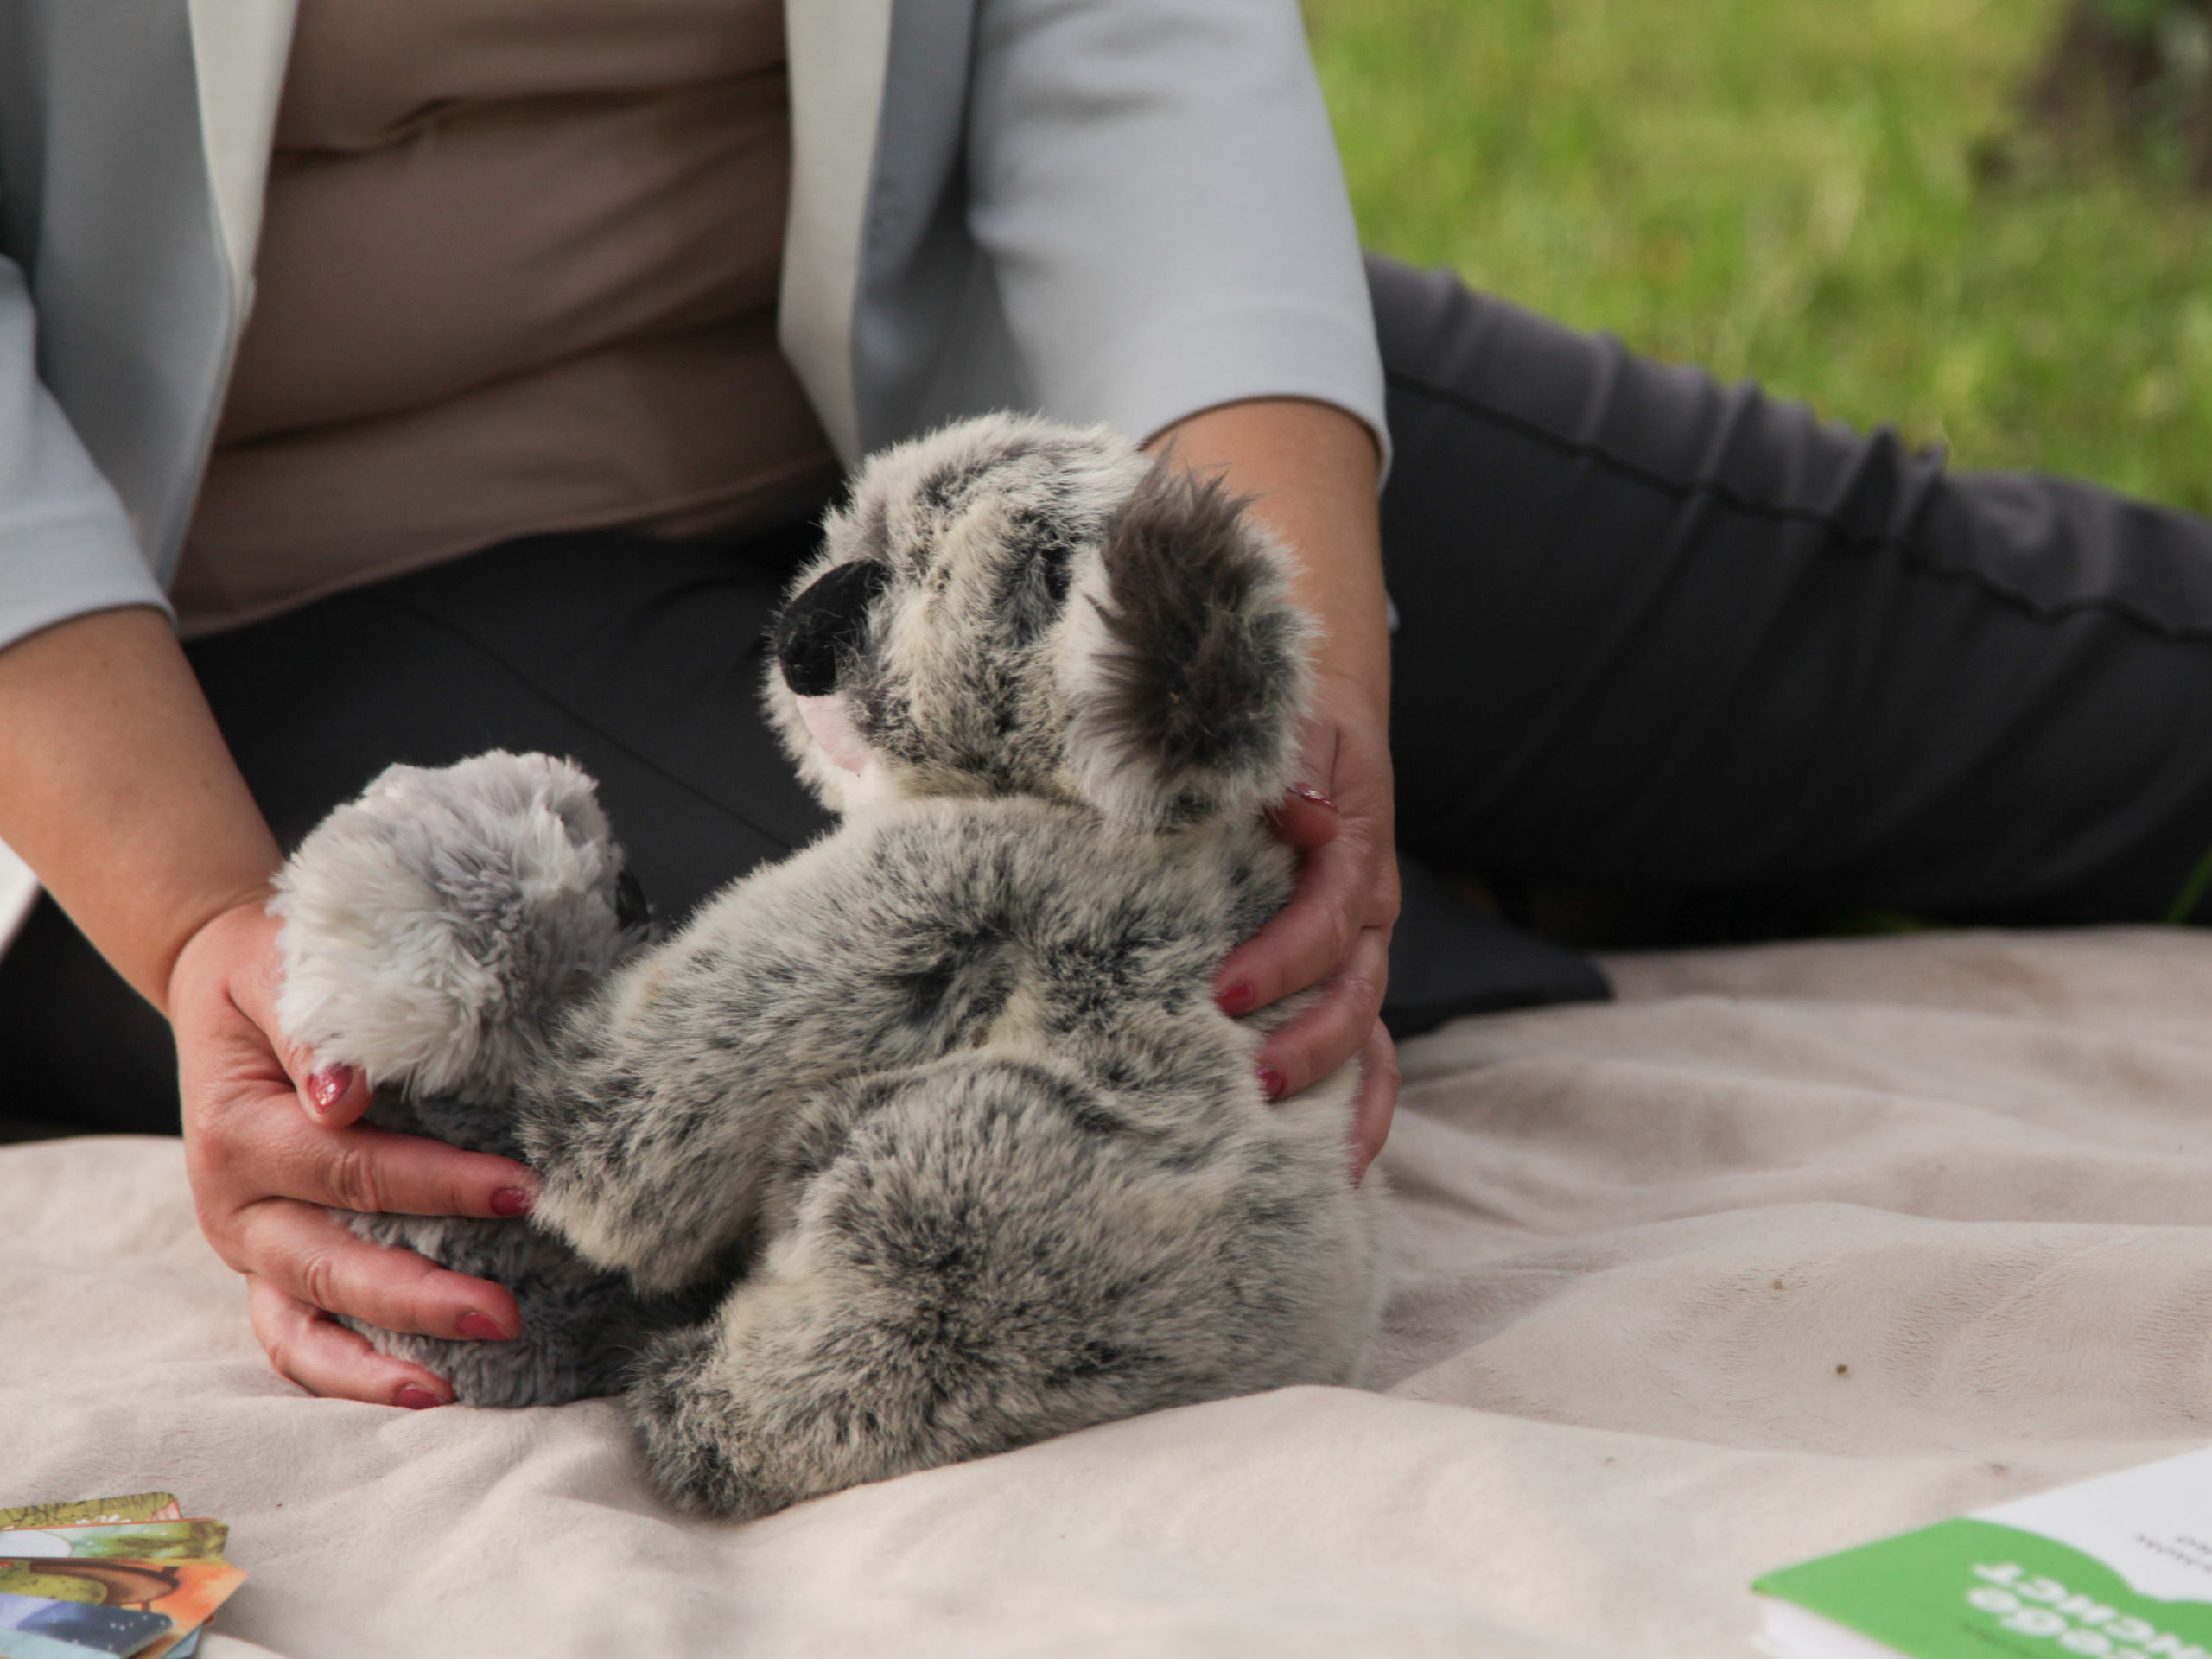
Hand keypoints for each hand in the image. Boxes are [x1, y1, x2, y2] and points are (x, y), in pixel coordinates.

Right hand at [170, 898, 538, 1406]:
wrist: (233, 989)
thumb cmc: (278, 972)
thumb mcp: (286, 970)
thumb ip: (316, 1028)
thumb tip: (342, 1094)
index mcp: (238, 1132)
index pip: (350, 1169)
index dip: (436, 1185)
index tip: (520, 1190)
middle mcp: (235, 1205)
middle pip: (333, 1262)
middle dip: (423, 1295)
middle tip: (510, 1312)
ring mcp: (251, 1247)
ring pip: (309, 1322)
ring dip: (389, 1353)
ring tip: (467, 1380)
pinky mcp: (268, 1270)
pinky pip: (295, 1341)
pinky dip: (350, 1373)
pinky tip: (423, 1392)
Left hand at [1145, 397, 1402, 1178]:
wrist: (1309, 709)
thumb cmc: (1276, 717)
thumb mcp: (1279, 720)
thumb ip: (1275, 759)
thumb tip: (1287, 808)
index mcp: (1346, 842)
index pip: (1331, 912)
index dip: (1286, 955)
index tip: (1226, 989)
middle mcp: (1363, 904)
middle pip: (1358, 987)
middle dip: (1313, 1042)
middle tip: (1253, 1081)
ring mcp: (1356, 944)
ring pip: (1369, 1027)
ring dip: (1342, 1091)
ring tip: (1301, 1155)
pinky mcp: (1336, 971)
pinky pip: (1364, 1046)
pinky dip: (1359, 1103)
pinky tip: (1332, 1166)